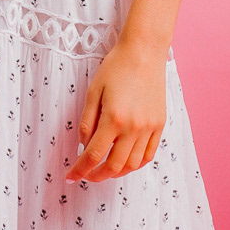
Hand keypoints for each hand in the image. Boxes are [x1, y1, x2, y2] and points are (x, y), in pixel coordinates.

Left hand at [66, 37, 166, 181]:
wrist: (144, 52)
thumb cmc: (116, 68)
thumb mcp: (93, 92)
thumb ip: (87, 122)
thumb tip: (84, 146)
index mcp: (113, 119)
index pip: (93, 155)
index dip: (80, 170)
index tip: (70, 177)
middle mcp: (134, 127)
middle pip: (114, 166)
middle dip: (97, 175)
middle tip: (86, 174)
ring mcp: (149, 128)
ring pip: (133, 165)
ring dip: (116, 172)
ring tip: (104, 168)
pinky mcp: (159, 124)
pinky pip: (148, 154)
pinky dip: (136, 164)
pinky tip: (125, 162)